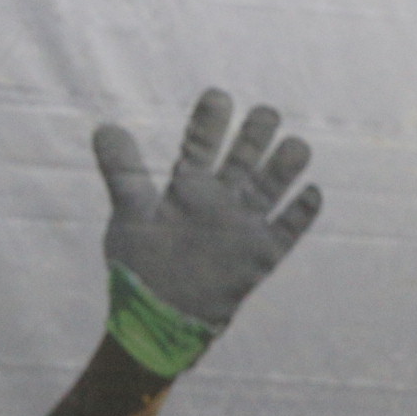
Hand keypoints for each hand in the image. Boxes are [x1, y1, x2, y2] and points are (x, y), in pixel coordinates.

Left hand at [93, 91, 319, 331]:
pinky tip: (312, 193)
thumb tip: (104, 126)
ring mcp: (243, 225)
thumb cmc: (141, 266)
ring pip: (270, 187)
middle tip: (265, 114)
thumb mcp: (130, 213)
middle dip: (256, 135)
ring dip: (284, 167)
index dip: (210, 121)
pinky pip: (287, 230)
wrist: (159, 319)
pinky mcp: (261, 254)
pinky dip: (300, 214)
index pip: (202, 144)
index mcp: (188, 185)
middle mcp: (220, 198)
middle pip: (244, 158)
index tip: (217, 96)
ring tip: (296, 146)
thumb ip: (123, 171)